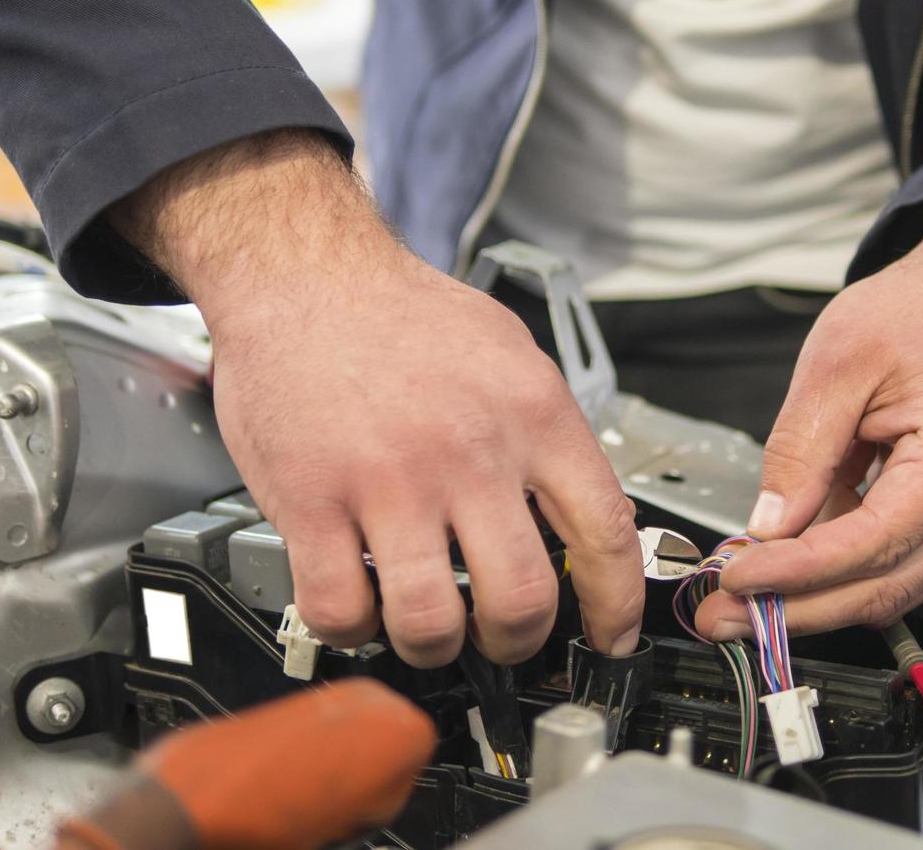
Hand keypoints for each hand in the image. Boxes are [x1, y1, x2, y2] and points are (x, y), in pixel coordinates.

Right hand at [112, 131, 643, 666]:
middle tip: (503, 640)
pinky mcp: (311, 499)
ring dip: (433, 648)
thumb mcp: (512, 356)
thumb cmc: (405, 315)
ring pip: (430, 623)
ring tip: (427, 629)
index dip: (615, 606)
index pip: (605, 533)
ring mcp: (389, 481)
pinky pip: (339, 607)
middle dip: (518, 643)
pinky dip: (353, 628)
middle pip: (521, 600)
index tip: (609, 637)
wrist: (307, 273)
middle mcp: (469, 452)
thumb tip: (582, 516)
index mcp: (533, 415)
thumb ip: (548, 437)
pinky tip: (358, 603)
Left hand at [694, 211, 922, 638]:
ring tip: (735, 603)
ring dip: (809, 603)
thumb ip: (802, 448)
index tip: (739, 578)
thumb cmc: (912, 318)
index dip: (803, 572)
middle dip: (797, 609)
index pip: (877, 541)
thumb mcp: (838, 361)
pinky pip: (885, 565)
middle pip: (884, 585)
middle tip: (721, 616)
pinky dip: (828, 576)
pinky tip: (774, 573)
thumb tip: (768, 528)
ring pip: (885, 588)